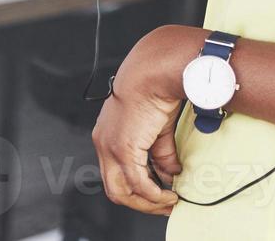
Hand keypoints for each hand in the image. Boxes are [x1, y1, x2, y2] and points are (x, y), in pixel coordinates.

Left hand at [91, 28, 193, 214]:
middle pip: (115, 188)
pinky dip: (153, 194)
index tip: (158, 193)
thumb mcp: (158, 126)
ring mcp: (109, 147)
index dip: (138, 188)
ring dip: (146, 202)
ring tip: (168, 201)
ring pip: (121, 191)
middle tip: (164, 205)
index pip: (117, 172)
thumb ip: (161, 152)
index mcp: (107, 134)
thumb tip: (171, 174)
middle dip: (141, 202)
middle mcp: (103, 143)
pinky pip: (137, 183)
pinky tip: (168, 193)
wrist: (154, 69)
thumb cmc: (155, 86)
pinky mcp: (123, 148)